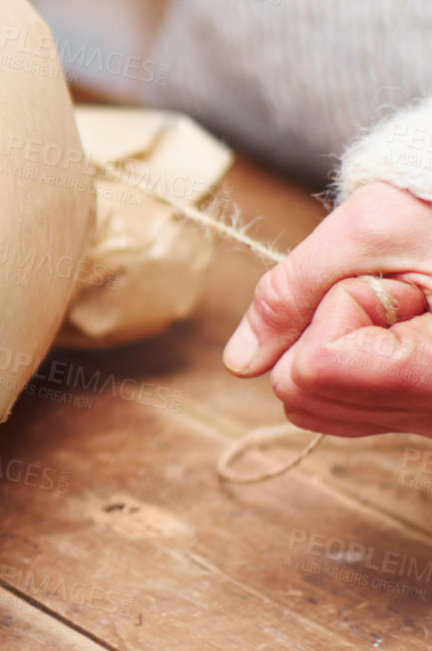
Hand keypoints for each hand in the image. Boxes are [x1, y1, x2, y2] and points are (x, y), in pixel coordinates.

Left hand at [223, 183, 431, 436]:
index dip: (332, 309)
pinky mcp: (409, 419)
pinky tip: (390, 332)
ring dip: (329, 344)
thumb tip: (238, 362)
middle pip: (301, 391)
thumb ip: (292, 290)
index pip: (314, 367)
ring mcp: (422, 422)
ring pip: (307, 402)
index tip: (388, 282)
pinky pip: (329, 405)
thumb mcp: (368, 228)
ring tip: (398, 309)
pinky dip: (337, 363)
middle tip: (393, 292)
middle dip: (323, 328)